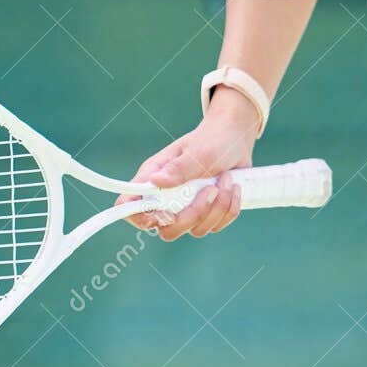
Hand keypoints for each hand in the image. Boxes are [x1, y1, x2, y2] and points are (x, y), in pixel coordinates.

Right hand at [120, 87, 260, 240]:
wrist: (236, 137)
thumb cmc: (212, 139)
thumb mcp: (198, 152)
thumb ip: (178, 169)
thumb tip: (154, 181)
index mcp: (154, 178)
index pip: (129, 205)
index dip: (140, 217)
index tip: (165, 213)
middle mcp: (167, 197)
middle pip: (168, 229)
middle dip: (193, 216)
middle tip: (210, 190)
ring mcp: (187, 207)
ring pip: (196, 229)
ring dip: (218, 207)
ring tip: (226, 179)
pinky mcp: (207, 213)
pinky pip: (216, 226)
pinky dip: (229, 209)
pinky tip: (233, 188)